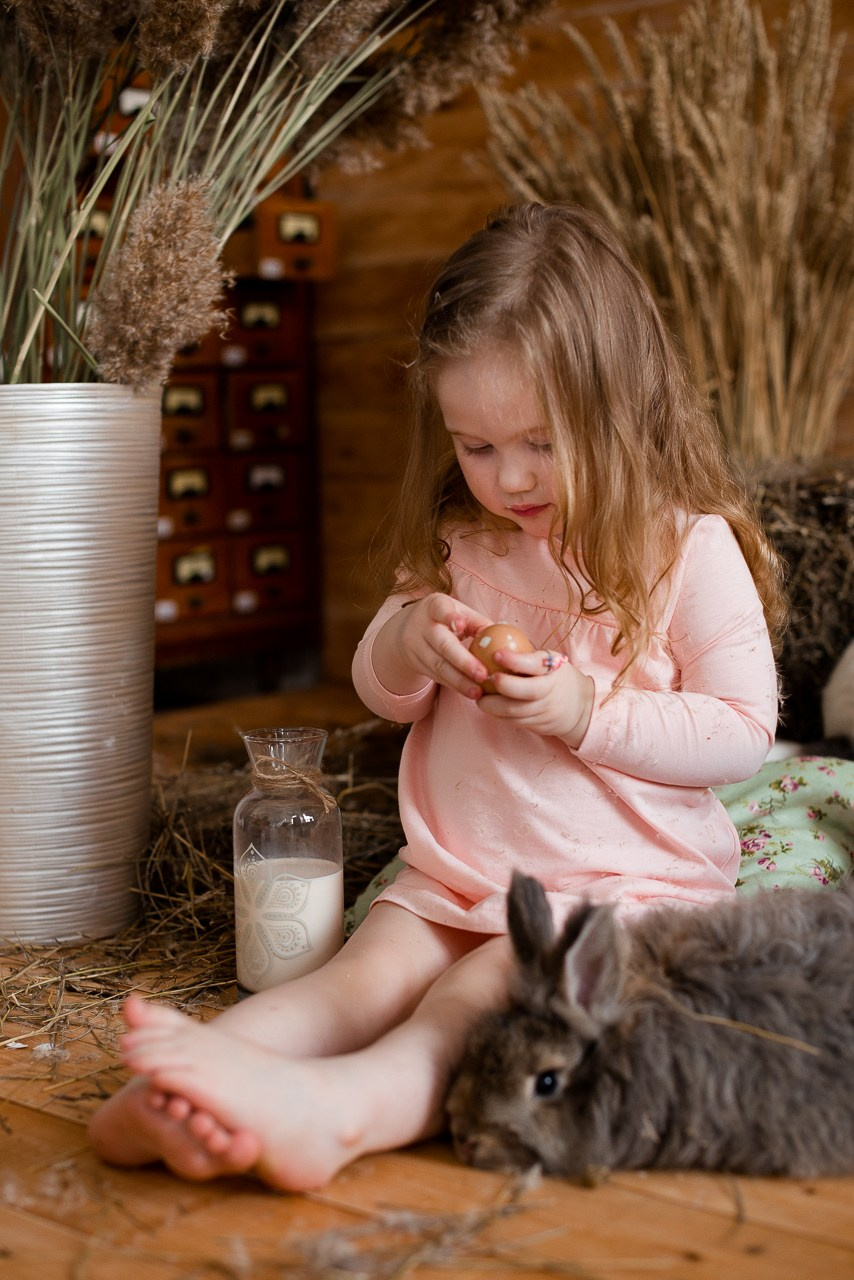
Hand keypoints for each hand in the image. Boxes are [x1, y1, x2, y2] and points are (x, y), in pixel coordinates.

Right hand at [373, 593, 493, 698]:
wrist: (407, 629)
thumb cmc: (444, 618)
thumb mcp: (457, 612)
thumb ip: (478, 623)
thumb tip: (505, 638)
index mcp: (434, 606)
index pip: (440, 609)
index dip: (450, 617)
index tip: (461, 625)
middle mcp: (421, 625)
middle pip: (442, 644)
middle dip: (463, 661)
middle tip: (483, 675)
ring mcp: (416, 646)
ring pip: (438, 666)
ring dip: (459, 681)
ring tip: (478, 692)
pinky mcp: (416, 663)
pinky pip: (436, 676)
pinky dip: (454, 685)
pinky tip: (469, 692)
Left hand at [477, 647, 593, 746]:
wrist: (579, 708)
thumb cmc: (555, 677)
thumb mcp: (549, 661)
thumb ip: (528, 654)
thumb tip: (494, 637)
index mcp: (553, 669)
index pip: (536, 664)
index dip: (515, 660)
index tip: (496, 654)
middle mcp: (550, 691)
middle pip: (527, 692)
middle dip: (503, 686)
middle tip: (485, 679)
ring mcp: (543, 710)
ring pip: (515, 711)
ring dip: (492, 705)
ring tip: (479, 695)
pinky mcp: (536, 725)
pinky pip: (513, 721)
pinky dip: (497, 715)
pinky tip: (488, 706)